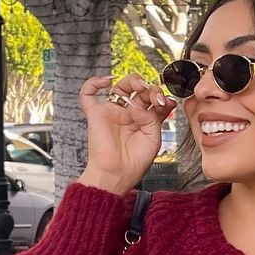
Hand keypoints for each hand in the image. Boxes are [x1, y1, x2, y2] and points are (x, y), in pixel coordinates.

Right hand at [78, 73, 177, 194]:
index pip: (152, 99)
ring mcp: (112, 112)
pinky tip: (106, 81)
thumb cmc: (134, 162)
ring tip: (140, 86)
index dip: (160, 96)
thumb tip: (141, 105)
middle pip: (139, 90)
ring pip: (120, 86)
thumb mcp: (153, 137)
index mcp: (142, 120)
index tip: (167, 102)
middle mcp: (127, 114)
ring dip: (133, 80)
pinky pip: (87, 94)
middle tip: (155, 96)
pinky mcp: (95, 114)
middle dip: (150, 88)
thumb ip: (152, 117)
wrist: (117, 174)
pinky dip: (93, 83)